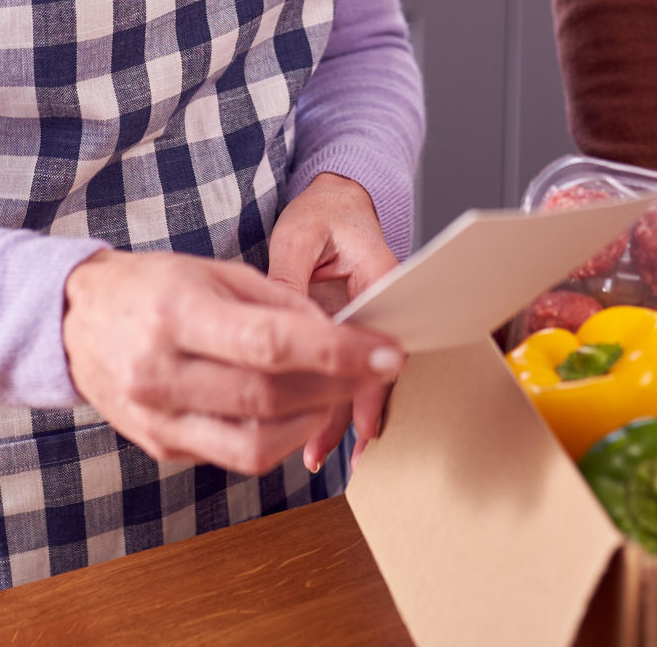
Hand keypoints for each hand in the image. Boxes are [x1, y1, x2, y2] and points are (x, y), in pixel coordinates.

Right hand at [59, 247, 401, 476]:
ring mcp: (159, 419)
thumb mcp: (211, 271)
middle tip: (375, 369)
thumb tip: (336, 334)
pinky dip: (277, 435)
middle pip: (270, 397)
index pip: (270, 344)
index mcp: (176, 314)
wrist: (72, 323)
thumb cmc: (149, 288)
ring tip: (337, 392)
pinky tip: (293, 408)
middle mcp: (162, 373)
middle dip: (338, 386)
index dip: (337, 353)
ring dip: (313, 421)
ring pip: (256, 444)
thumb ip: (276, 301)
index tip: (385, 351)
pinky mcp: (163, 447)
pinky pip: (234, 455)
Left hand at [267, 172, 398, 470]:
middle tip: (324, 449)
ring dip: (337, 416)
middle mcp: (379, 303)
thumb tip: (276, 328)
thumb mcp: (297, 237)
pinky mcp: (346, 330)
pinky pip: (338, 370)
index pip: (378, 335)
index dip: (368, 381)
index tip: (362, 419)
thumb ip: (288, 280)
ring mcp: (363, 320)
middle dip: (349, 412)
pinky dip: (324, 399)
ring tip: (314, 454)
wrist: (336, 202)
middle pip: (369, 368)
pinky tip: (309, 433)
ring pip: (354, 375)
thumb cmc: (321, 215)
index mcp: (379, 273)